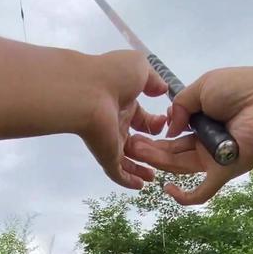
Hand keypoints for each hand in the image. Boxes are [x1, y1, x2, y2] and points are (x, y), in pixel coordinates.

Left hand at [80, 50, 166, 189]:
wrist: (86, 91)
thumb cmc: (112, 76)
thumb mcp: (140, 68)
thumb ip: (152, 79)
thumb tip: (161, 89)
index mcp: (123, 104)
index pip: (141, 119)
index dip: (155, 124)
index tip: (165, 124)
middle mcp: (116, 124)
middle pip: (134, 141)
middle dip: (149, 149)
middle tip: (164, 154)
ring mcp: (110, 141)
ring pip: (126, 160)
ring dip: (140, 169)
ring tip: (153, 177)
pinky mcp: (106, 156)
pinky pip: (117, 173)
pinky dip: (128, 180)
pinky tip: (140, 186)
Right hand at [126, 66, 252, 203]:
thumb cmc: (240, 89)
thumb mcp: (202, 87)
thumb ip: (181, 105)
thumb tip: (169, 127)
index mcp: (204, 123)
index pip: (176, 136)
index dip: (157, 136)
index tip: (139, 132)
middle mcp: (207, 144)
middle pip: (173, 153)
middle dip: (150, 150)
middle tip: (129, 145)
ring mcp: (213, 160)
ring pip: (180, 168)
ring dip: (157, 162)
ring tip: (135, 151)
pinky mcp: (222, 172)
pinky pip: (202, 191)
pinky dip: (184, 196)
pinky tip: (167, 190)